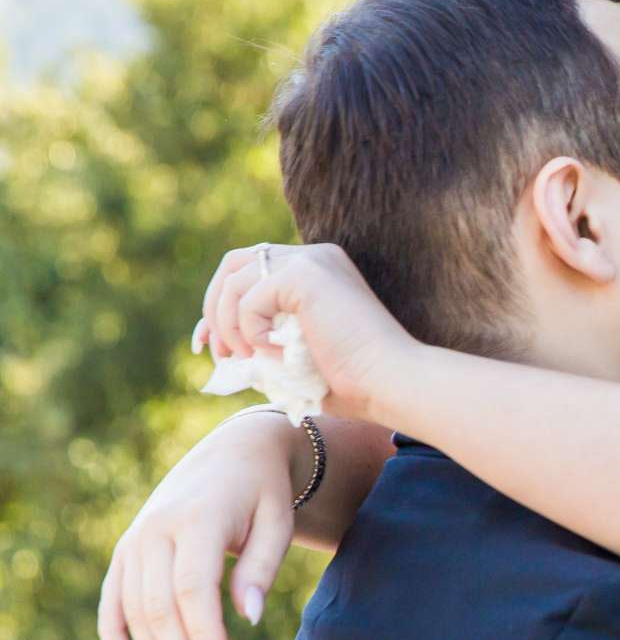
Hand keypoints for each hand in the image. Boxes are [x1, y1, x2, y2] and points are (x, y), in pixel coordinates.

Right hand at [98, 411, 300, 639]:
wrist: (233, 452)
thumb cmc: (264, 493)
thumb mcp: (277, 523)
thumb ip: (261, 568)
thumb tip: (246, 618)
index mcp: (197, 520)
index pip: (193, 589)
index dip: (203, 636)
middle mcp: (155, 531)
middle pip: (159, 607)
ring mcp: (135, 541)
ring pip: (135, 611)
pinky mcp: (127, 551)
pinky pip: (113, 600)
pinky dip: (113, 636)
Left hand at [196, 243, 417, 421]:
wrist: (391, 382)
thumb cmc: (357, 384)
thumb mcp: (297, 359)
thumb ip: (263, 345)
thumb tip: (219, 349)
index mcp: (320, 271)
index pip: (250, 272)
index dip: (220, 307)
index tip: (208, 347)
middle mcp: (315, 256)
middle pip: (233, 264)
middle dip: (213, 310)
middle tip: (216, 353)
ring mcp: (310, 259)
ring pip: (233, 279)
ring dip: (227, 324)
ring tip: (246, 358)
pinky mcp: (304, 273)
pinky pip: (248, 298)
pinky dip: (251, 330)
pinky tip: (278, 352)